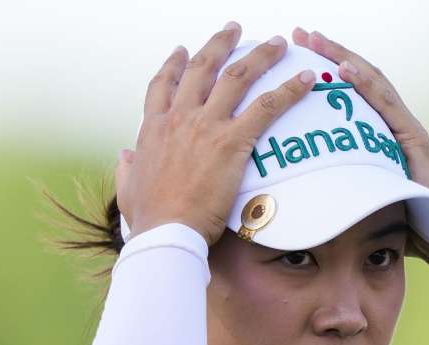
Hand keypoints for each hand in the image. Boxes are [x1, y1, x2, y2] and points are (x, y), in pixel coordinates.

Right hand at [115, 22, 315, 244]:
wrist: (166, 231)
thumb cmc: (149, 219)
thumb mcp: (128, 188)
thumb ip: (126, 168)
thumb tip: (123, 156)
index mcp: (154, 128)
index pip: (163, 85)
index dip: (174, 64)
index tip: (183, 50)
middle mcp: (180, 118)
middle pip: (202, 68)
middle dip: (220, 44)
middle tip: (235, 30)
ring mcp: (206, 126)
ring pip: (237, 77)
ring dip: (260, 55)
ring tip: (277, 43)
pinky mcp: (232, 141)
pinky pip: (267, 107)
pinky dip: (289, 91)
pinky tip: (305, 79)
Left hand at [291, 27, 428, 267]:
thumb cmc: (404, 224)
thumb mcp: (360, 196)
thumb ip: (341, 183)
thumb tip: (300, 185)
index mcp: (384, 133)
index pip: (354, 90)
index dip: (328, 67)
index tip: (300, 50)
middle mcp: (397, 124)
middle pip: (361, 77)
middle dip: (330, 52)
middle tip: (300, 33)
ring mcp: (408, 128)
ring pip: (373, 82)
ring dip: (343, 57)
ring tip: (315, 40)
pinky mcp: (415, 139)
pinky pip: (387, 106)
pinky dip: (365, 85)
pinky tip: (343, 68)